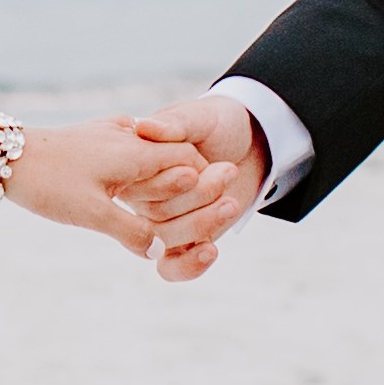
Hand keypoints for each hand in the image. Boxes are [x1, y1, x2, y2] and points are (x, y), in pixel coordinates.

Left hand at [0, 115, 200, 255]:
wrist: (2, 155)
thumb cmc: (47, 183)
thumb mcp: (91, 214)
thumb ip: (131, 231)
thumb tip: (161, 251)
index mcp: (136, 152)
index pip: (189, 163)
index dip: (206, 185)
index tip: (215, 207)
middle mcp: (127, 137)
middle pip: (175, 156)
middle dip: (190, 181)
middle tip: (203, 207)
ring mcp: (108, 134)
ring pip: (151, 152)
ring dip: (164, 175)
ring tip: (174, 198)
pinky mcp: (91, 137)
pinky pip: (129, 148)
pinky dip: (140, 166)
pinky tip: (133, 181)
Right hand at [123, 96, 269, 279]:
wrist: (249, 143)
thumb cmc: (218, 124)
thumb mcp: (200, 117)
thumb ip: (175, 123)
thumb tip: (145, 127)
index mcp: (135, 165)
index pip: (138, 186)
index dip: (166, 183)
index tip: (198, 166)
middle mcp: (143, 197)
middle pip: (154, 215)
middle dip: (197, 197)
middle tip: (228, 170)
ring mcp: (161, 222)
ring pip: (164, 240)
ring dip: (200, 225)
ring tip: (230, 204)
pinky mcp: (183, 241)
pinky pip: (171, 267)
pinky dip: (189, 265)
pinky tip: (210, 251)